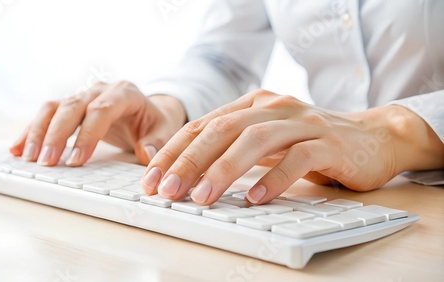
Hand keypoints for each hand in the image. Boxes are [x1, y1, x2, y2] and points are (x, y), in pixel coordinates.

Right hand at [10, 81, 186, 165]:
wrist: (148, 111)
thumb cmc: (155, 122)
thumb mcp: (164, 130)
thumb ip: (157, 141)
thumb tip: (146, 153)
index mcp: (125, 93)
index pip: (102, 110)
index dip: (87, 135)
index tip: (76, 160)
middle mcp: (100, 90)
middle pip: (73, 107)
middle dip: (57, 135)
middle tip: (46, 162)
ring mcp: (83, 96)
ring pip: (54, 107)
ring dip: (39, 132)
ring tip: (27, 157)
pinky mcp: (70, 105)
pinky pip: (46, 114)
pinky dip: (32, 130)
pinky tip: (18, 148)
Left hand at [141, 89, 443, 204]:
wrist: (373, 136)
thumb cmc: (310, 142)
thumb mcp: (267, 139)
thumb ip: (235, 147)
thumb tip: (188, 173)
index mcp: (253, 104)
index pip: (204, 125)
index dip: (174, 151)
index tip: (152, 178)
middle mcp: (274, 107)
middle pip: (223, 130)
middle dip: (190, 161)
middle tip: (168, 189)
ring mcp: (302, 122)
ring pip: (256, 141)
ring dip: (225, 170)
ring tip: (202, 197)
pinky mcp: (328, 143)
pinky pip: (297, 158)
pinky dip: (274, 178)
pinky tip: (256, 198)